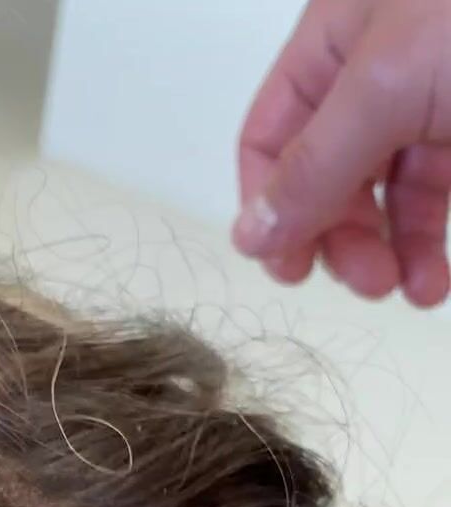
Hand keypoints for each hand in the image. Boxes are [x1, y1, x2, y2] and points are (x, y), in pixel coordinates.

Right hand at [234, 0, 450, 304]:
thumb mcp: (386, 87)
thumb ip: (314, 166)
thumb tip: (251, 236)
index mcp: (335, 40)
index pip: (271, 136)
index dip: (271, 206)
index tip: (292, 271)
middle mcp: (377, 71)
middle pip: (328, 175)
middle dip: (341, 237)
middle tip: (369, 283)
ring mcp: (432, 100)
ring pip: (387, 197)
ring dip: (389, 252)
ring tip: (411, 290)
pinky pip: (439, 198)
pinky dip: (432, 245)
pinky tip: (435, 280)